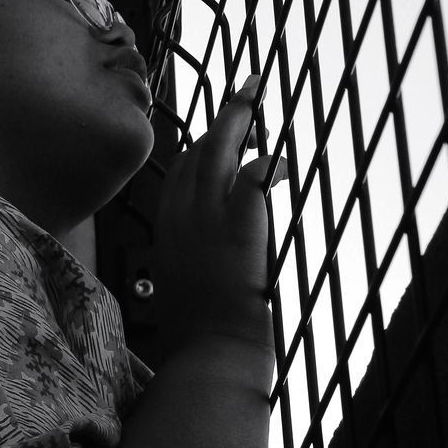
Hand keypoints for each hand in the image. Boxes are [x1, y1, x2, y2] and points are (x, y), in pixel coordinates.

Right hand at [154, 75, 284, 354]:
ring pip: (219, 149)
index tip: (220, 135)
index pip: (179, 171)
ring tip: (256, 92)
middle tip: (244, 94)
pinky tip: (281, 161)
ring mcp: (208, 215)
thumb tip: (202, 251)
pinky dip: (268, 162)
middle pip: (197, 150)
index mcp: (165, 228)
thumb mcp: (179, 284)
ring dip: (239, 118)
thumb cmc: (198, 335)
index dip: (201, 147)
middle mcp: (181, 213)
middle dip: (222, 120)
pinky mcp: (239, 223)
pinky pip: (252, 175)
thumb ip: (188, 255)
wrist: (210, 354)